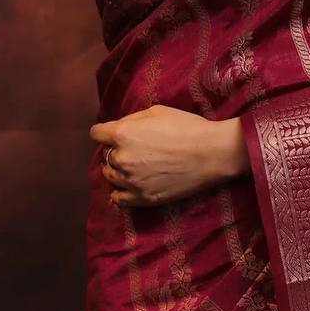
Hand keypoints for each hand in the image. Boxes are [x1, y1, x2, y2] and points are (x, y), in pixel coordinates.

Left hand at [90, 105, 243, 207]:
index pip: (96, 133)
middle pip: (105, 155)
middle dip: (116, 150)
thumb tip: (119, 127)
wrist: (212, 153)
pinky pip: (118, 199)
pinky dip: (120, 192)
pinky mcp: (142, 198)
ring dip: (118, 170)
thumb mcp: (157, 111)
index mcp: (123, 134)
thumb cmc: (188, 127)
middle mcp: (122, 158)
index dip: (105, 132)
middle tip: (135, 150)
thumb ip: (132, 120)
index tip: (113, 134)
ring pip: (110, 176)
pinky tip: (131, 185)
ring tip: (135, 167)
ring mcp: (131, 181)